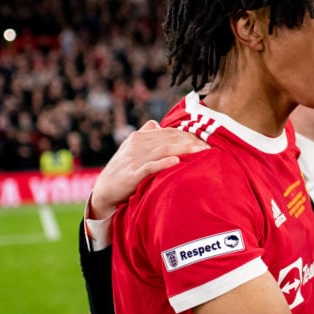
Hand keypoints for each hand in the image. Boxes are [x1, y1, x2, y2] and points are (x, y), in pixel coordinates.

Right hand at [90, 120, 207, 218]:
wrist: (104, 191)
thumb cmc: (124, 169)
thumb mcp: (132, 148)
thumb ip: (145, 134)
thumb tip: (157, 123)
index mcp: (139, 136)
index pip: (169, 132)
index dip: (189, 135)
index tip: (205, 141)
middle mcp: (137, 144)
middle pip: (170, 139)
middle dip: (191, 142)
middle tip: (209, 147)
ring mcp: (134, 159)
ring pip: (163, 150)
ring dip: (184, 150)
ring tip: (201, 152)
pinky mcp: (131, 175)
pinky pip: (150, 167)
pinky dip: (163, 163)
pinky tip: (176, 162)